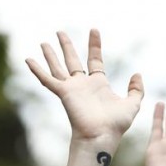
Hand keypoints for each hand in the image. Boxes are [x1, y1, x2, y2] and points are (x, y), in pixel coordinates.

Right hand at [25, 29, 143, 142]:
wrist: (102, 135)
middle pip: (73, 60)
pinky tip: (28, 60)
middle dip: (67, 46)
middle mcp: (83, 84)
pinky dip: (37, 70)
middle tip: (60, 32)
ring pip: (58, 67)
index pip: (95, 60)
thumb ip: (136, 89)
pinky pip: (48, 79)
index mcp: (99, 84)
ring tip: (44, 42)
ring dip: (51, 55)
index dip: (94, 45)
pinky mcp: (64, 93)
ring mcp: (72, 89)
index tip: (94, 30)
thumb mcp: (132, 104)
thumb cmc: (116, 124)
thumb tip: (137, 73)